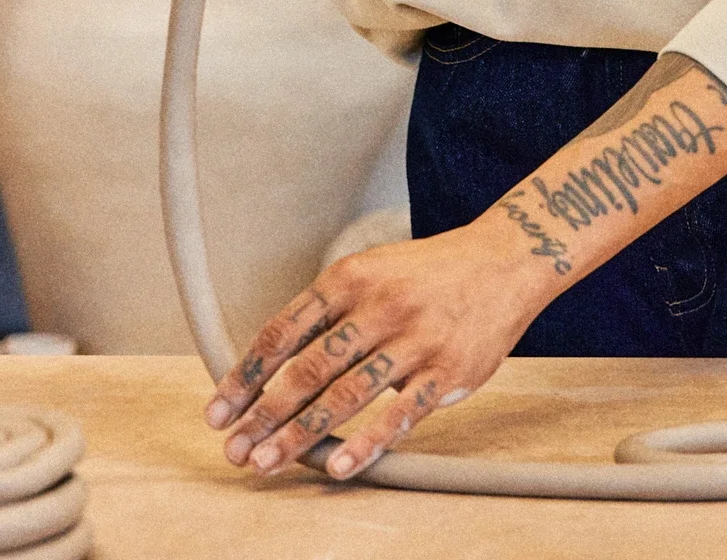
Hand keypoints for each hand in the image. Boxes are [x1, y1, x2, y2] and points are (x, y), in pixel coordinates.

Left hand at [204, 221, 538, 480]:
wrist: (507, 259)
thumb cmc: (430, 272)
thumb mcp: (374, 269)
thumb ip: (330, 311)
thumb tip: (274, 365)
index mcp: (353, 277)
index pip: (285, 329)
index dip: (246, 375)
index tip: (219, 411)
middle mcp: (381, 305)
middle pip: (309, 368)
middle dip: (266, 414)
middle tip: (235, 449)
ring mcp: (415, 339)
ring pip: (347, 395)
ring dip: (301, 434)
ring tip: (267, 462)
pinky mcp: (447, 370)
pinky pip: (401, 414)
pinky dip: (367, 443)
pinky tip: (339, 465)